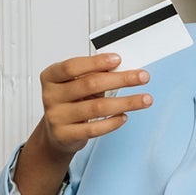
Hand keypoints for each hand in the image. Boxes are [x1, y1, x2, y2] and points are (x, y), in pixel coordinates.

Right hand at [34, 53, 151, 156]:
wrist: (57, 134)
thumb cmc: (71, 102)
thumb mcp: (77, 84)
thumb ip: (94, 74)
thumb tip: (122, 67)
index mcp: (51, 77)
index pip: (72, 66)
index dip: (96, 62)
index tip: (118, 59)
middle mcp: (51, 96)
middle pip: (89, 84)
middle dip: (121, 79)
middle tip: (142, 77)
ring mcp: (56, 117)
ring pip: (97, 108)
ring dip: (126, 102)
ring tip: (144, 99)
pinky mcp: (65, 135)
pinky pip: (95, 128)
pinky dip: (113, 122)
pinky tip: (124, 116)